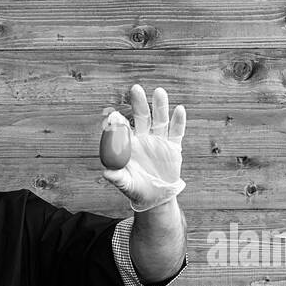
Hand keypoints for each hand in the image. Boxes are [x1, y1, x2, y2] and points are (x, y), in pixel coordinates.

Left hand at [101, 84, 186, 211]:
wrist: (155, 196)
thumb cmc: (136, 188)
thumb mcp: (126, 185)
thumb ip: (117, 177)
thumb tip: (106, 172)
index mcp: (129, 144)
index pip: (123, 127)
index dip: (119, 120)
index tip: (115, 115)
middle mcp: (143, 137)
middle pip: (142, 117)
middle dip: (139, 103)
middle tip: (135, 89)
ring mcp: (159, 140)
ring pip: (160, 120)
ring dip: (160, 106)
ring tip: (159, 92)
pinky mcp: (173, 146)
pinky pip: (176, 132)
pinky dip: (179, 121)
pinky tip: (179, 110)